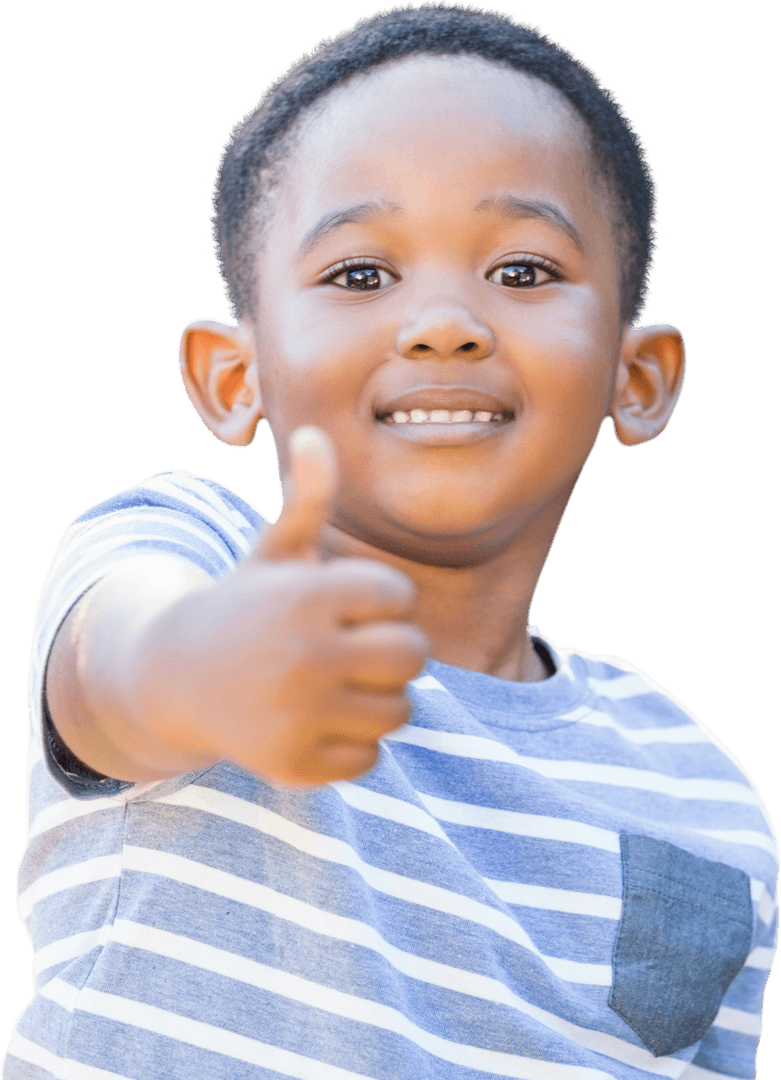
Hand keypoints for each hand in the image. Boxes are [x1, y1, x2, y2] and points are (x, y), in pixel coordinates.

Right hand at [127, 428, 427, 786]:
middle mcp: (304, 655)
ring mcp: (298, 715)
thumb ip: (307, 499)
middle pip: (412, 655)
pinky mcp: (293, 764)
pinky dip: (351, 745)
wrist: (177, 674)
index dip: (380, 599)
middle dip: (391, 650)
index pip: (399, 596)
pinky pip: (368, 758)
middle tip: (355, 649)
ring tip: (337, 684)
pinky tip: (317, 723)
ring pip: (397, 711)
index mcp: (307, 595)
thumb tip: (313, 432)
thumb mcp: (274, 552)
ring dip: (377, 698)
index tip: (347, 604)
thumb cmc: (245, 605)